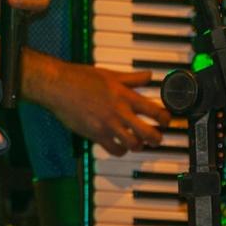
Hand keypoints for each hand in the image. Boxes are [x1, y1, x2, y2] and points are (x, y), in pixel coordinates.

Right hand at [33, 57, 168, 154]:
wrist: (59, 87)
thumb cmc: (81, 78)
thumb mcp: (110, 74)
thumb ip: (132, 78)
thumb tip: (148, 76)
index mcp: (124, 95)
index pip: (153, 109)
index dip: (164, 117)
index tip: (166, 120)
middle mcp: (119, 111)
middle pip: (147, 132)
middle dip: (157, 138)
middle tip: (158, 138)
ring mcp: (108, 125)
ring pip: (133, 144)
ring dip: (139, 146)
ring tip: (140, 143)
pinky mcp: (96, 134)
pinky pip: (114, 149)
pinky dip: (121, 151)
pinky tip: (121, 146)